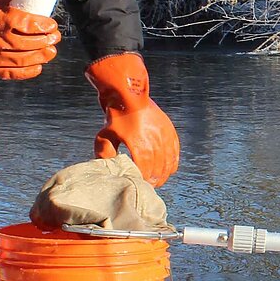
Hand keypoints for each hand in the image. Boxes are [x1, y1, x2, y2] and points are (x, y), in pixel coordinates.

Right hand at [0, 0, 59, 79]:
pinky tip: (39, 66)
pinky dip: (28, 72)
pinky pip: (11, 73)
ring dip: (41, 56)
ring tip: (51, 50)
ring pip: (21, 60)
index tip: (51, 24)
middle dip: (45, 41)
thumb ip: (14, 5)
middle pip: (25, 43)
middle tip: (55, 36)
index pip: (21, 24)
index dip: (40, 25)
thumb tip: (36, 8)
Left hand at [87, 52, 178, 185]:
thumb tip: (108, 168)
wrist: (129, 94)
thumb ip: (105, 154)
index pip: (145, 170)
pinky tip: (169, 169)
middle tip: (150, 185)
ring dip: (164, 174)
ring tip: (159, 180)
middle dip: (155, 180)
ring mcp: (164, 136)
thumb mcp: (104, 135)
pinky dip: (173, 162)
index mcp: (138, 144)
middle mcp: (154, 141)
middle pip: (158, 168)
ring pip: (169, 162)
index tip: (141, 184)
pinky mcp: (169, 131)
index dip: (144, 180)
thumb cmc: (116, 115)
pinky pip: (175, 151)